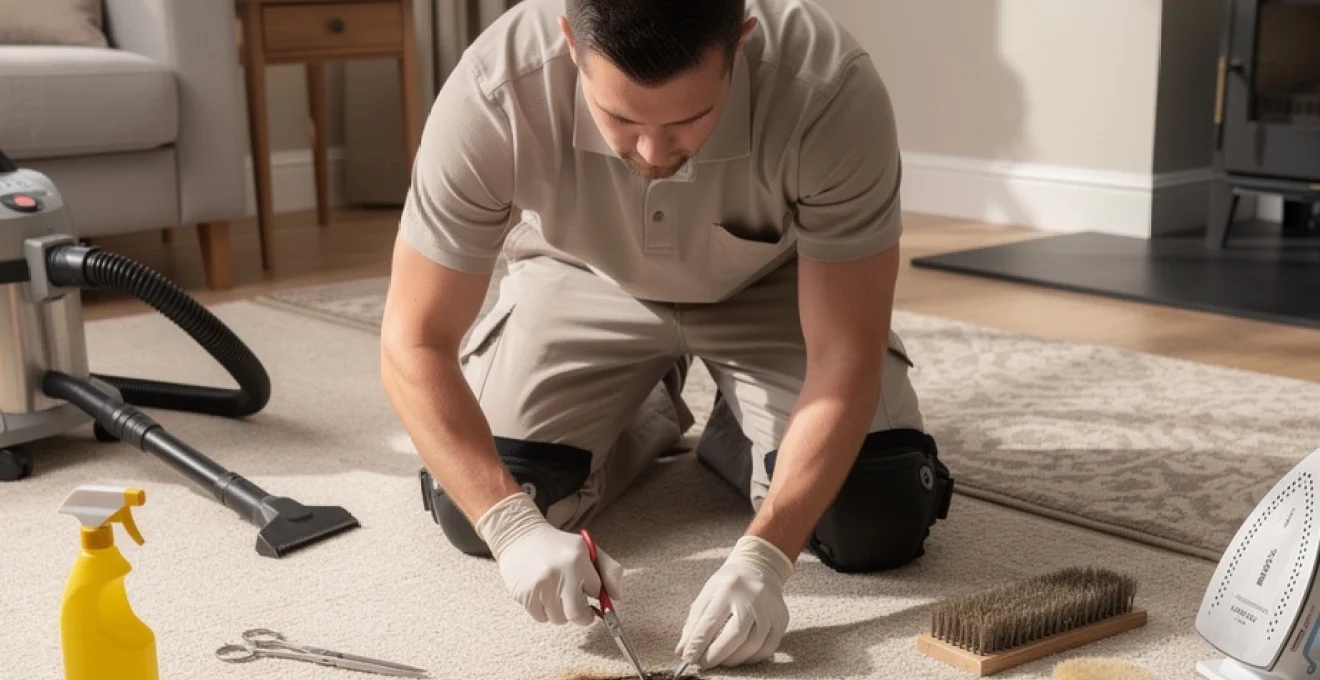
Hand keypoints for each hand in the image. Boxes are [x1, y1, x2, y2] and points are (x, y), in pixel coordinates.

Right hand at [474, 492, 622, 624]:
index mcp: (579, 558)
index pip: (596, 592)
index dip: (594, 595)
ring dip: (560, 612)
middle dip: (581, 616)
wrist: (519, 536)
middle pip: (577, 614)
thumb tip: (616, 598)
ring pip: (559, 619)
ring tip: (555, 594)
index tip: (589, 594)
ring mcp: (541, 584)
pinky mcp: (525, 594)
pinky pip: (541, 618)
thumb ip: (608, 570)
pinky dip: (544, 612)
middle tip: (579, 610)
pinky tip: (540, 594)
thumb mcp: (586, 549)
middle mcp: (561, 571)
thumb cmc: (556, 546)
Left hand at [675, 535, 793, 668]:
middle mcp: (752, 597)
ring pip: (753, 644)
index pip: (710, 621)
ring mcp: (769, 609)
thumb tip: (682, 652)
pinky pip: (767, 648)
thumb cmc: (729, 584)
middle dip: (716, 655)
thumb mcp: (708, 594)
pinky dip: (751, 658)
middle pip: (735, 635)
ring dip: (733, 659)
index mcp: (728, 587)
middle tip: (703, 664)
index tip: (688, 658)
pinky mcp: (781, 620)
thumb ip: (693, 623)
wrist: (759, 568)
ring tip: (720, 661)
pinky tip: (739, 656)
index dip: (697, 644)